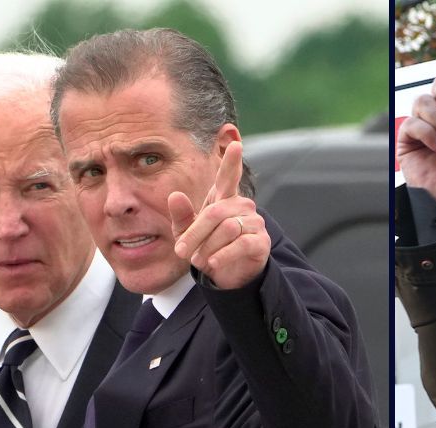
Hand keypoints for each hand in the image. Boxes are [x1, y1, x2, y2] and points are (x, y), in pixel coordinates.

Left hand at [171, 141, 269, 289]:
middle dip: (195, 233)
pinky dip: (223, 255)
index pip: (229, 177)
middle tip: (181, 252)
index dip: (231, 161)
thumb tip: (174, 196)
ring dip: (208, 247)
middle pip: (215, 212)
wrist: (228, 275)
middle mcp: (242, 206)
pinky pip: (241, 244)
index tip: (235, 144)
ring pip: (227, 228)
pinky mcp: (261, 242)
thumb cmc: (207, 248)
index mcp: (224, 199)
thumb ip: (182, 216)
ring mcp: (254, 223)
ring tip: (199, 261)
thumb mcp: (187, 233)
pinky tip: (213, 264)